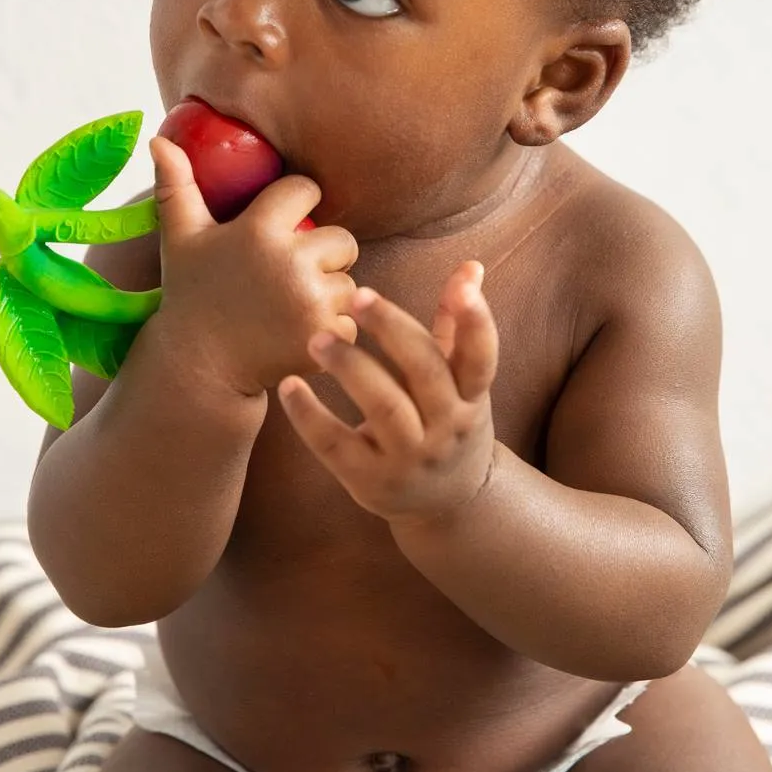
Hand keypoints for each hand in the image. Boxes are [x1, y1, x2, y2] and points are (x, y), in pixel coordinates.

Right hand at [148, 134, 358, 396]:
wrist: (199, 366)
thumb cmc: (192, 295)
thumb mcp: (180, 239)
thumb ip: (176, 187)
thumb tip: (158, 139)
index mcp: (260, 229)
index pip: (306, 190)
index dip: (298, 205)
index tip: (282, 226)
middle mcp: (290, 261)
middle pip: (343, 239)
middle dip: (324, 255)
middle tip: (291, 276)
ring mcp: (310, 301)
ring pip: (350, 284)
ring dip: (330, 295)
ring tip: (292, 307)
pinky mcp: (324, 335)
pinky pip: (351, 321)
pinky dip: (333, 329)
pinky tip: (299, 334)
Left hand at [276, 260, 497, 525]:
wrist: (448, 505)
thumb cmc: (447, 423)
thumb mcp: (462, 384)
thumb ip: (458, 326)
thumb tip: (471, 266)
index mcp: (471, 398)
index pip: (482, 358)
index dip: (478, 322)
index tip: (463, 286)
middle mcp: (448, 429)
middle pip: (425, 373)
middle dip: (393, 331)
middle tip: (356, 295)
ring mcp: (410, 459)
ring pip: (384, 408)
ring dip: (350, 368)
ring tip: (316, 337)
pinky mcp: (372, 482)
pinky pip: (336, 447)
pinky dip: (310, 417)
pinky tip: (288, 387)